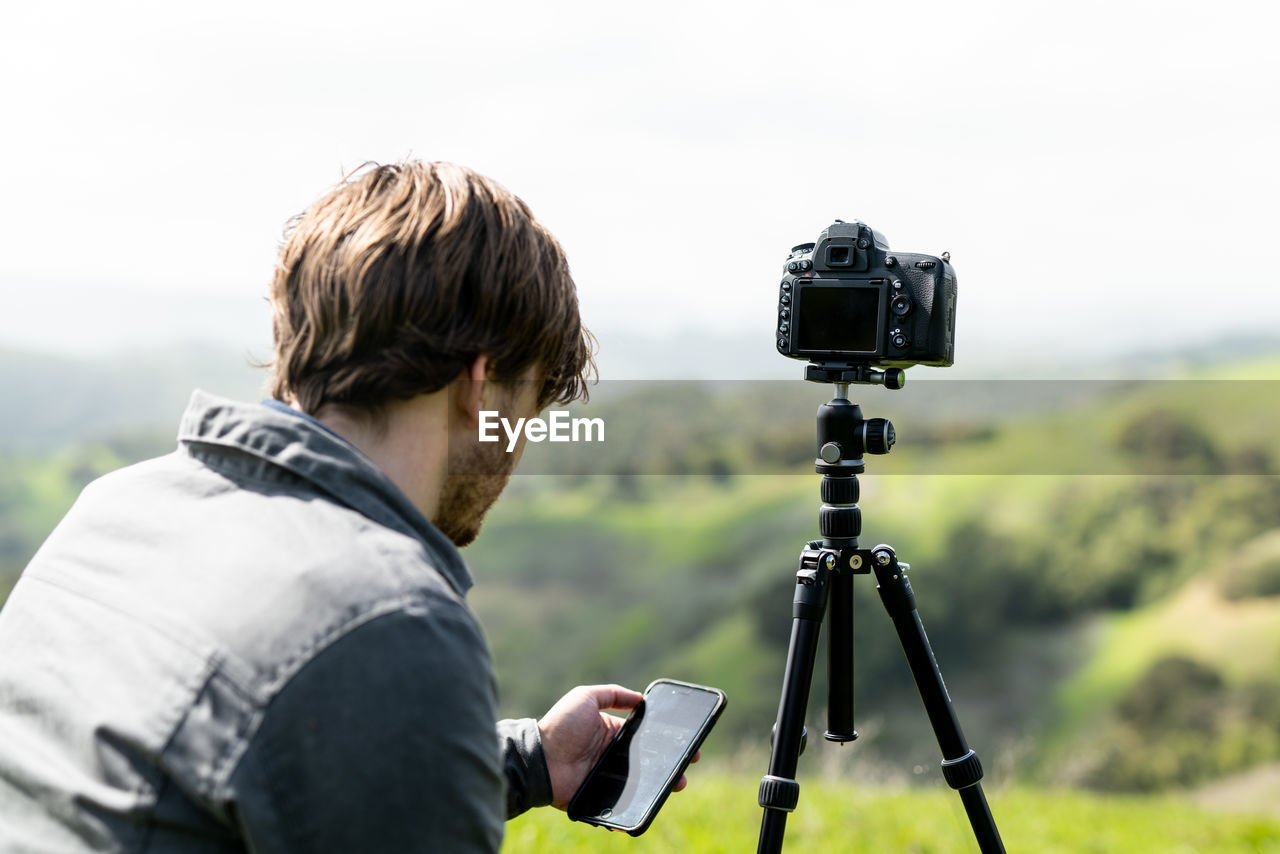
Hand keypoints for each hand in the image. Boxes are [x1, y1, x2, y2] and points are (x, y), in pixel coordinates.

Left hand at [537, 684, 698, 809]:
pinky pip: (621, 805)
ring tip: (676, 785)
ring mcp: (606, 778)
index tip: (686, 743)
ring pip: (640, 785)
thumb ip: (612, 694)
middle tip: (686, 767)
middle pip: (647, 763)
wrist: (539, 758)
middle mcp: (612, 756)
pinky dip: (634, 809)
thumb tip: (641, 698)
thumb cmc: (561, 725)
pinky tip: (650, 807)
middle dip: (670, 765)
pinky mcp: (599, 798)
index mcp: (612, 733)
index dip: (665, 741)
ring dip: (660, 786)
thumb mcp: (585, 697)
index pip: (644, 738)